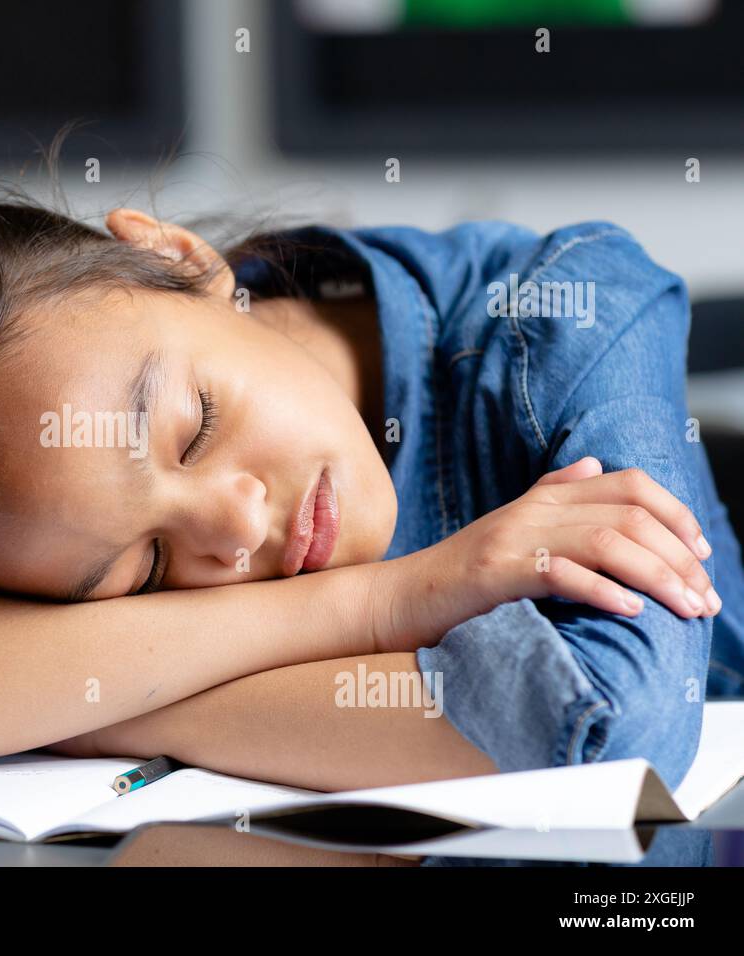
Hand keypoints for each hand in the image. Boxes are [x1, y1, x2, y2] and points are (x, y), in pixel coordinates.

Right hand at [376, 457, 717, 651]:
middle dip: (680, 558)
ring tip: (684, 608)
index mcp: (543, 498)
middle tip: (705, 599)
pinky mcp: (493, 573)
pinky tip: (630, 611)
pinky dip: (603, 591)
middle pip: (629, 515)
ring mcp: (512, 538)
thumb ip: (552, 494)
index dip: (676, 514)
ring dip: (659, 577)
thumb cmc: (457, 577)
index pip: (629, 484)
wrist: (396, 598)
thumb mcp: (509, 528)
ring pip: (607, 541)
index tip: (702, 555)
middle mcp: (533, 510)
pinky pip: (561, 574)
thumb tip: (595, 465)